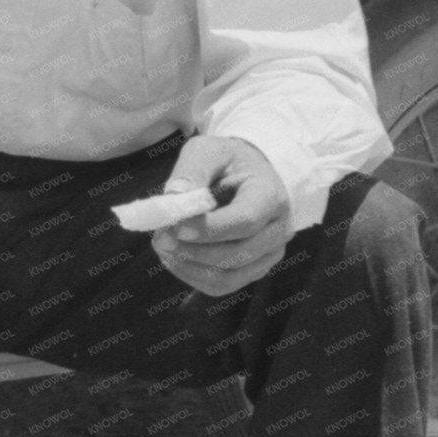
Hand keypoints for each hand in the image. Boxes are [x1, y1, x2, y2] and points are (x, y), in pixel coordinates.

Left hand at [151, 136, 288, 296]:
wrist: (246, 176)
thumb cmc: (226, 161)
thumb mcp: (208, 151)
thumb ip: (192, 170)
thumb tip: (174, 197)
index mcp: (270, 195)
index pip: (245, 221)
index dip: (209, 229)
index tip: (176, 227)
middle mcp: (278, 230)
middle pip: (237, 254)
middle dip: (193, 250)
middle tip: (159, 236)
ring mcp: (268, 255)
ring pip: (228, 276)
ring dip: (188, 265)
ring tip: (162, 244)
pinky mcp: (253, 270)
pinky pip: (221, 285)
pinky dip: (192, 275)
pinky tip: (173, 257)